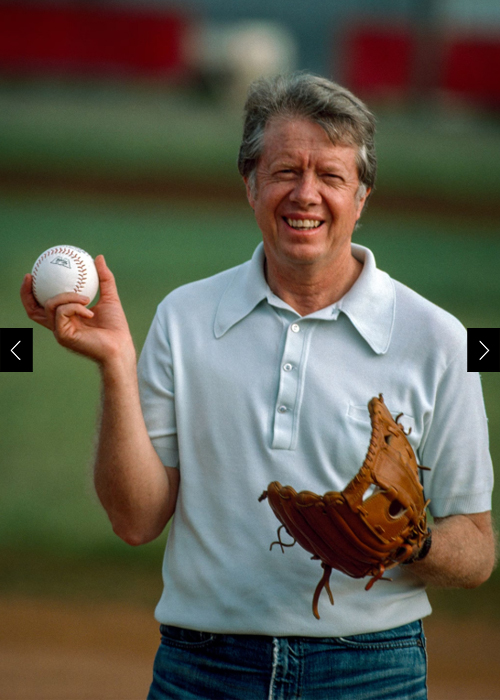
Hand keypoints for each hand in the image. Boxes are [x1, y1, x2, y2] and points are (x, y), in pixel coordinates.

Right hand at [21, 255, 135, 366]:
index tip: (34, 273)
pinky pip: (62, 313)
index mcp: (66, 318)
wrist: (120, 346)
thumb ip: (104, 279)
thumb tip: (98, 257)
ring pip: (51, 306)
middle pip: (33, 310)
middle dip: (27, 293)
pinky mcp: (63, 336)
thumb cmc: (116, 326)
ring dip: (68, 296)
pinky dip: (75, 307)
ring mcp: (60, 331)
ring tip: (86, 298)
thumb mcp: (110, 297)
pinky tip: (90, 310)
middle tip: (31, 276)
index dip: (32, 291)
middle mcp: (59, 325)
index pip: (42, 305)